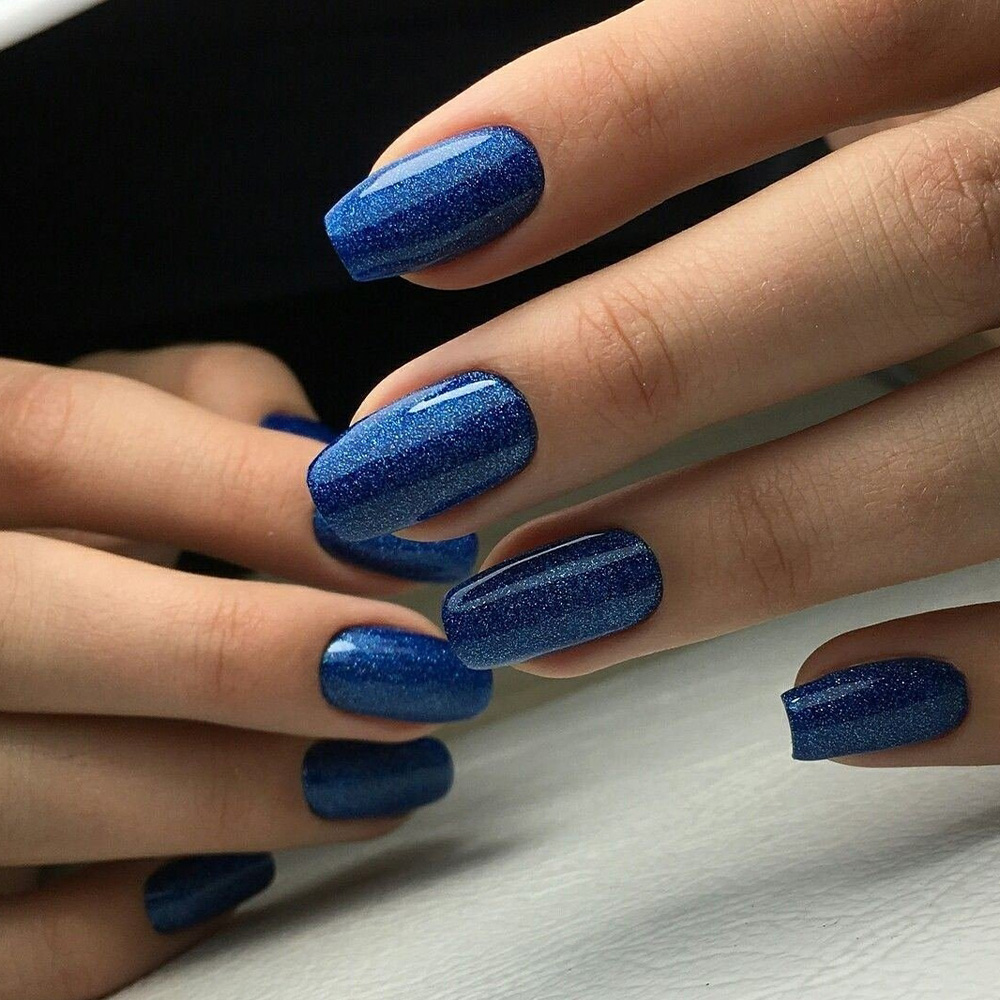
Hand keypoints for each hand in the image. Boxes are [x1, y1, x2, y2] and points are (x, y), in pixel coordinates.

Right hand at [0, 344, 489, 999]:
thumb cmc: (29, 519)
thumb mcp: (84, 420)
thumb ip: (198, 400)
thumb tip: (329, 457)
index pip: (58, 441)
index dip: (247, 492)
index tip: (406, 548)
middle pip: (33, 624)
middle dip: (249, 654)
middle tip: (418, 675)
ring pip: (30, 794)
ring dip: (237, 793)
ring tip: (383, 775)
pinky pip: (6, 947)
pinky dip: (126, 923)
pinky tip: (239, 872)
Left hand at [310, 0, 999, 766]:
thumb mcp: (942, 57)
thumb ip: (791, 86)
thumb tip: (496, 187)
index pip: (831, 11)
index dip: (606, 114)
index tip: (389, 220)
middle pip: (901, 239)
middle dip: (624, 365)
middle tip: (408, 465)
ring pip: (988, 446)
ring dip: (741, 542)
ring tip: (534, 606)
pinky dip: (994, 683)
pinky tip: (821, 711)